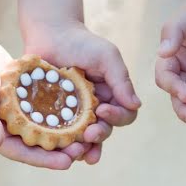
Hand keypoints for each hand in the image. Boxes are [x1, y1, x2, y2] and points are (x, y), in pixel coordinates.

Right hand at [0, 39, 88, 169]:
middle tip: (84, 150)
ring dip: (67, 135)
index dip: (45, 160)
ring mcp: (23, 119)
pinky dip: (65, 116)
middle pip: (40, 147)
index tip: (66, 163)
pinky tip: (84, 114)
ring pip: (48, 132)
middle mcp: (12, 132)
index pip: (24, 154)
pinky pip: (50, 114)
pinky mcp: (31, 105)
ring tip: (89, 136)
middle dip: (61, 151)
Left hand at [24, 21, 140, 164]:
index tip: (103, 110)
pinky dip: (60, 145)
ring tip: (76, 152)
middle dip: (98, 136)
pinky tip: (58, 150)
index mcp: (112, 97)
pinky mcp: (54, 117)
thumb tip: (136, 105)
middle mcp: (95, 109)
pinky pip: (60, 135)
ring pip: (82, 139)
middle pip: (104, 131)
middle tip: (89, 135)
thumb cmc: (82, 42)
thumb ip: (121, 80)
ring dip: (82, 148)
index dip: (117, 117)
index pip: (123, 115)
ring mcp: (74, 114)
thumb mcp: (107, 57)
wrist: (50, 33)